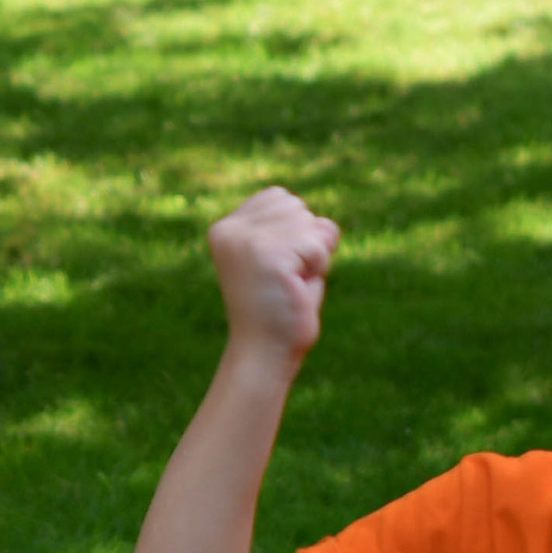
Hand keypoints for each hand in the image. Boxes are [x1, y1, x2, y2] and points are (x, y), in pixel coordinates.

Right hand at [208, 186, 339, 362]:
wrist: (264, 354)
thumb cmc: (281, 308)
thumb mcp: (287, 256)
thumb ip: (298, 227)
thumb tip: (325, 226)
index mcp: (226, 227)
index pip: (282, 198)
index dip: (295, 232)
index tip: (277, 267)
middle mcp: (231, 229)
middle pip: (298, 208)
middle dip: (306, 244)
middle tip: (286, 280)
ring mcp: (247, 241)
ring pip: (310, 224)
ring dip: (313, 257)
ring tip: (290, 285)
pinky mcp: (268, 256)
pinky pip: (318, 246)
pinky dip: (317, 268)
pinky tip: (295, 289)